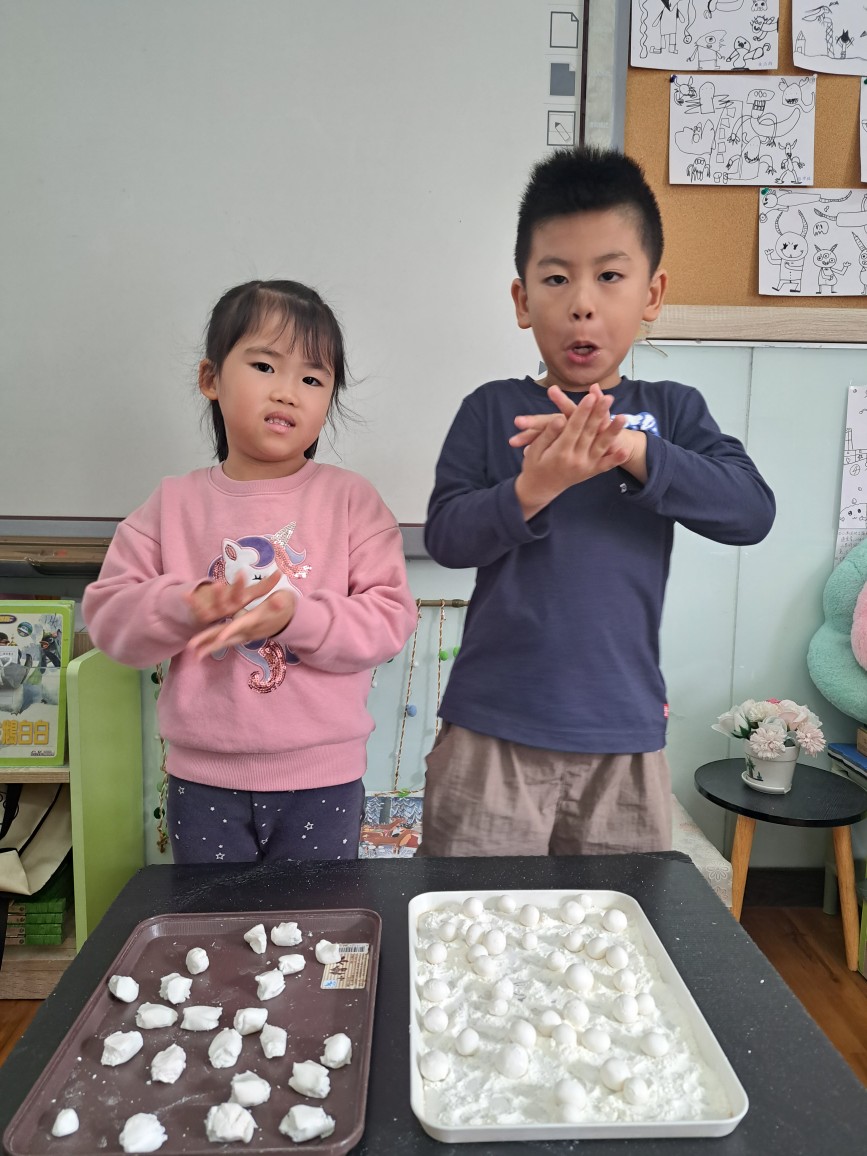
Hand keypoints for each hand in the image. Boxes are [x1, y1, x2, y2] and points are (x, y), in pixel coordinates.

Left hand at [185, 571, 295, 657]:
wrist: (290, 619)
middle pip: (227, 637)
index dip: (231, 630)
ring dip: (209, 647)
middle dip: (211, 642)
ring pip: (224, 642)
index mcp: (255, 620)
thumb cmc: (285, 605)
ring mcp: (245, 634)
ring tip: (194, 655)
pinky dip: (212, 643)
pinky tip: (200, 648)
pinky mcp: (242, 634)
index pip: (241, 625)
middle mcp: (248, 630)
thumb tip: (279, 603)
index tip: (219, 638)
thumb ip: (280, 602)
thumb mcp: (284, 600)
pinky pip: (224, 639)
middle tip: (193, 648)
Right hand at [512, 384, 630, 518]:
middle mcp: (575, 459)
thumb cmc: (534, 466)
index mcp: (559, 452)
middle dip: (599, 414)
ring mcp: (585, 467)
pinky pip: (605, 465)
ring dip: (613, 432)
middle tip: (608, 398)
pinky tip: (625, 449)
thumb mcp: (535, 450)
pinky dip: (616, 459)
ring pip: (601, 447)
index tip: (590, 397)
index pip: (573, 427)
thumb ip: (548, 434)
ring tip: (623, 417)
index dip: (582, 412)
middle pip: (589, 433)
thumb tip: (559, 419)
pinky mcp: (590, 472)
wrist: (540, 489)